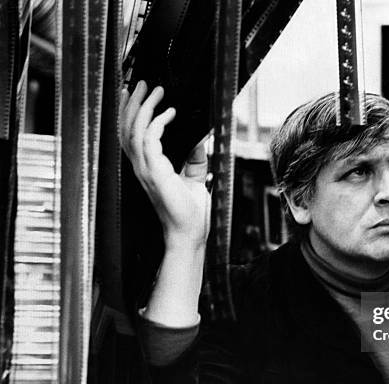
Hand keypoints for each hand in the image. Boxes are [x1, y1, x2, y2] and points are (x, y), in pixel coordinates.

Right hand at [120, 81, 210, 250]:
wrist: (190, 233)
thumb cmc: (190, 213)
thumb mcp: (194, 179)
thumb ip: (194, 160)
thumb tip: (200, 141)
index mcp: (147, 168)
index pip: (130, 135)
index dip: (130, 113)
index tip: (137, 94)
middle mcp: (141, 168)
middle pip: (126, 128)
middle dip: (133, 103)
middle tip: (144, 84)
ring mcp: (146, 171)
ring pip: (134, 131)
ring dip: (144, 108)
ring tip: (156, 92)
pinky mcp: (156, 174)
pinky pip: (149, 141)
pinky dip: (158, 124)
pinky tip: (170, 114)